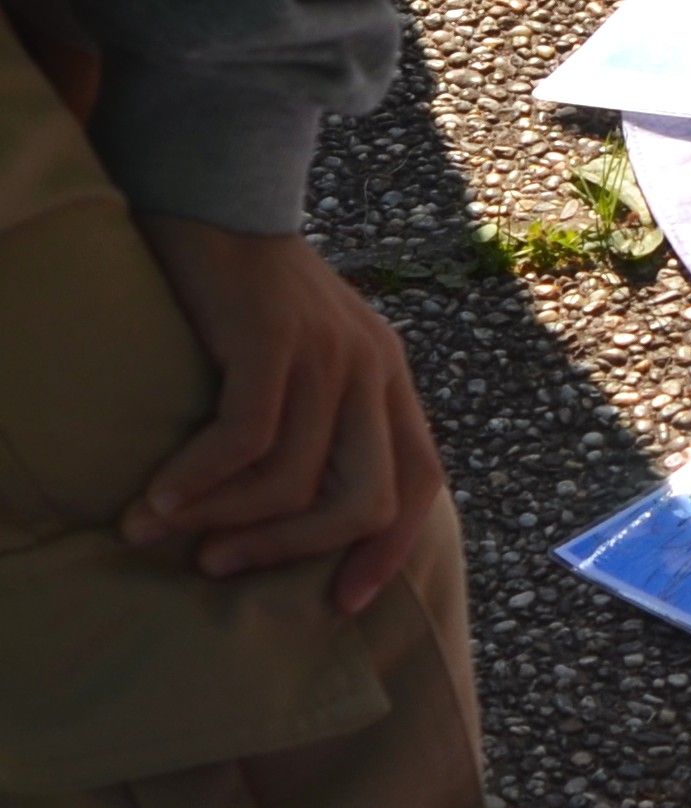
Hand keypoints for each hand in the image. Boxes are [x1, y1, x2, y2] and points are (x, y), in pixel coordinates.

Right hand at [121, 216, 447, 614]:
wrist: (214, 202)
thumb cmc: (242, 298)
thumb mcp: (298, 365)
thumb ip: (310, 426)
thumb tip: (282, 522)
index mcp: (389, 380)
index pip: (421, 483)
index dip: (388, 551)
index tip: (340, 605)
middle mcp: (374, 368)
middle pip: (366, 497)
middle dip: (292, 551)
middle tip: (219, 569)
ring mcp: (331, 352)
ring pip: (296, 478)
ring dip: (222, 521)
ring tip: (158, 534)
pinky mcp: (276, 339)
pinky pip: (244, 440)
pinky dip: (194, 483)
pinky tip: (152, 501)